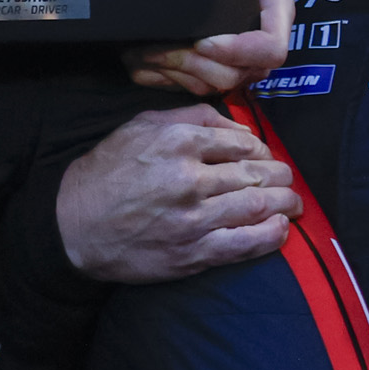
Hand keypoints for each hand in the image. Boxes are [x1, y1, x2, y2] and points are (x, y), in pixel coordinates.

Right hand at [57, 106, 298, 282]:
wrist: (74, 225)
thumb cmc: (107, 171)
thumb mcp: (141, 125)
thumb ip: (190, 116)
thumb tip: (236, 126)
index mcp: (178, 141)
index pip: (240, 143)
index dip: (261, 151)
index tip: (267, 157)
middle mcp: (189, 177)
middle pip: (254, 174)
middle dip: (280, 177)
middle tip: (289, 180)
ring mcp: (193, 218)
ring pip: (256, 206)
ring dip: (284, 204)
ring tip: (293, 203)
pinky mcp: (192, 253)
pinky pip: (243, 244)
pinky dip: (269, 236)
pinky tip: (281, 229)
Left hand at [125, 0, 291, 96]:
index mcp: (276, 10)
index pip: (272, 48)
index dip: (240, 52)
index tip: (205, 40)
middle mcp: (259, 41)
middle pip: (239, 75)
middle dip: (196, 65)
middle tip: (160, 48)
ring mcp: (238, 58)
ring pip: (213, 85)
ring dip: (176, 74)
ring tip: (143, 53)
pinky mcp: (215, 66)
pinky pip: (192, 88)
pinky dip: (164, 80)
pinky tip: (140, 63)